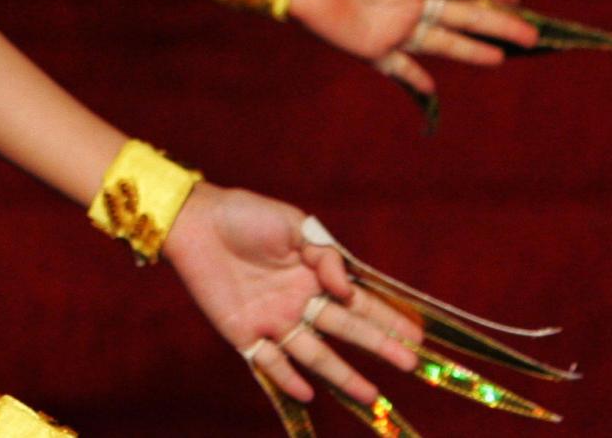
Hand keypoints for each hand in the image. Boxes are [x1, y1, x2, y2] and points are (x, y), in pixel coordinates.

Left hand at [162, 184, 424, 404]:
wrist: (195, 221)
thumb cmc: (245, 216)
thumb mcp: (293, 225)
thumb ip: (324, 255)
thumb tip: (346, 288)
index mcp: (315, 276)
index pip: (360, 301)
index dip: (387, 318)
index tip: (416, 336)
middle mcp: (300, 302)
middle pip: (346, 329)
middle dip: (378, 345)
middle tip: (410, 363)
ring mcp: (273, 320)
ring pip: (314, 354)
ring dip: (342, 374)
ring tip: (370, 395)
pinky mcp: (244, 332)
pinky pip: (269, 361)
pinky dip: (286, 377)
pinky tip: (307, 393)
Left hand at [289, 0, 538, 97]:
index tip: (521, 0)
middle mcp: (411, 1)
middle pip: (463, 17)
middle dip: (496, 25)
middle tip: (531, 35)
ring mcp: (394, 27)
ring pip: (443, 43)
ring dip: (471, 51)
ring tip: (501, 57)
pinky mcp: (374, 50)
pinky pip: (399, 69)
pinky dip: (415, 80)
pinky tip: (431, 89)